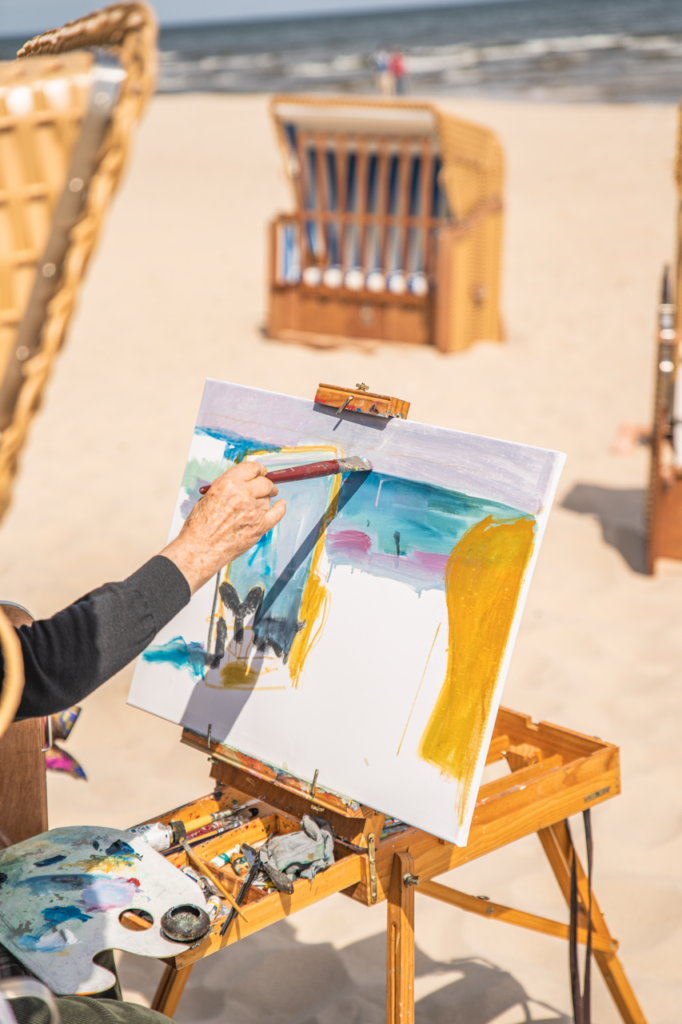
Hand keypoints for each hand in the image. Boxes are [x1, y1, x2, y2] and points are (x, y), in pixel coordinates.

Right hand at [161, 462, 285, 593]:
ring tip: (252, 507)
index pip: (251, 468)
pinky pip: (277, 514)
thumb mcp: (208, 497)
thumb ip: (226, 488)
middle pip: (264, 483)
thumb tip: (240, 483)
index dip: (258, 469)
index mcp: (228, 484)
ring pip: (267, 499)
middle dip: (266, 483)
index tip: (261, 472)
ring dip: (264, 500)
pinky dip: (280, 508)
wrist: (200, 550)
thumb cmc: (199, 526)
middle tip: (266, 486)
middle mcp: (243, 495)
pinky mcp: (259, 527)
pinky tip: (281, 504)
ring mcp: (253, 511)